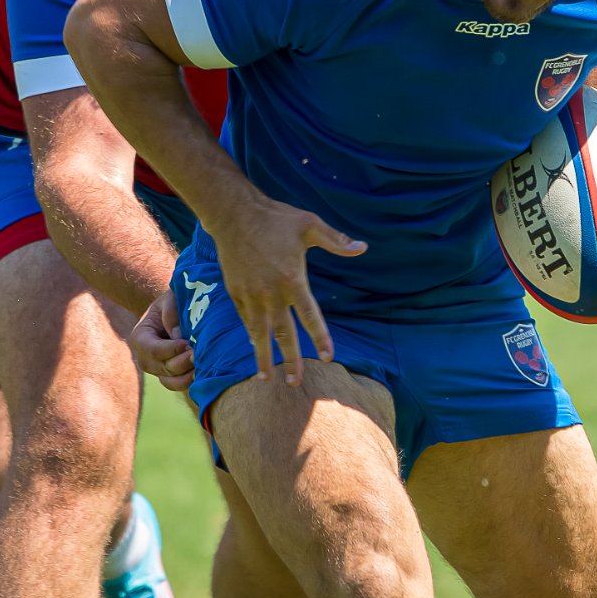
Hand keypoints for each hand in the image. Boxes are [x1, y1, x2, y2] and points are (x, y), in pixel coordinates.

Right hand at [131, 289, 195, 392]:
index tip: (188, 343)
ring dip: (187, 375)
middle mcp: (144, 357)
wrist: (171, 312)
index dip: (171, 349)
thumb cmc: (171, 303)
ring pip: (170, 380)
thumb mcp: (169, 299)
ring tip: (202, 365)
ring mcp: (156, 369)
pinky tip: (203, 371)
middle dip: (183, 362)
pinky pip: (177, 384)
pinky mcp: (168, 376)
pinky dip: (189, 380)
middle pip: (163, 367)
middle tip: (200, 354)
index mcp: (140, 337)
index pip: (153, 350)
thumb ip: (171, 313)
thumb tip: (178, 336)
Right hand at [209, 192, 364, 385]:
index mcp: (293, 280)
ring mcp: (251, 295)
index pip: (310, 316)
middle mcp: (271, 294)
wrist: (234, 214)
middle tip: (294, 382)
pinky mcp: (236, 292)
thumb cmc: (275, 218)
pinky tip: (255, 346)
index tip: (328, 356)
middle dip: (290, 361)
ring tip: (266, 379)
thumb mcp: (310, 224)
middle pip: (283, 334)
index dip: (320, 338)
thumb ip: (336, 240)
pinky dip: (251, 335)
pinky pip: (245, 319)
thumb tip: (363, 248)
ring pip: (259, 333)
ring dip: (263, 357)